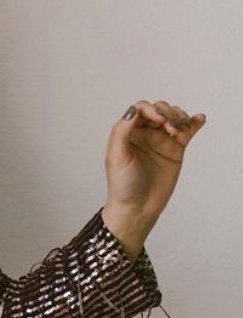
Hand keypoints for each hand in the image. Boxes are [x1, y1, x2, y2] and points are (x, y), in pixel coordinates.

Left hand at [104, 98, 205, 232]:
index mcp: (128, 132)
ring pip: (173, 118)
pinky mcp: (175, 150)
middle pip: (159, 110)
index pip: (140, 109)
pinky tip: (200, 118)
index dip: (151, 109)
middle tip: (170, 128)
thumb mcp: (116, 156)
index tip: (159, 120)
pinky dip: (194, 123)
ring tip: (180, 130)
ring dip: (179, 117)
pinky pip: (187, 132)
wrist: (138, 207)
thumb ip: (122, 131)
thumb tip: (133, 109)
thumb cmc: (122, 184)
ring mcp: (161, 141)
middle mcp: (144, 133)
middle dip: (167, 113)